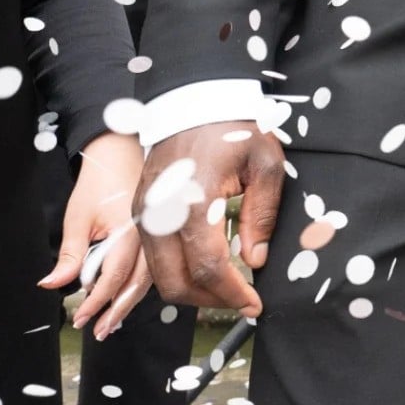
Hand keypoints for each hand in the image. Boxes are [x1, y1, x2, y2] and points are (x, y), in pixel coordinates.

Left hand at [43, 133, 150, 339]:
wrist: (119, 154)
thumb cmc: (100, 181)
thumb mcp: (77, 219)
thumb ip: (70, 256)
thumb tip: (52, 284)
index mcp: (131, 232)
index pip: (114, 278)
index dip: (96, 302)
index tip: (81, 318)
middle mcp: (149, 237)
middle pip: (136, 285)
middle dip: (116, 311)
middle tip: (100, 331)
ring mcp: (156, 237)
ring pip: (147, 280)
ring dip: (128, 302)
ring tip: (112, 322)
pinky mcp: (156, 236)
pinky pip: (150, 268)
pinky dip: (136, 285)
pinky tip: (125, 297)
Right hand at [134, 123, 286, 314]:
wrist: (193, 99)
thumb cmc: (234, 127)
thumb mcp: (265, 166)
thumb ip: (261, 216)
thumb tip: (254, 259)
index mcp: (193, 203)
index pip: (209, 268)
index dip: (233, 294)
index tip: (254, 304)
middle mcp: (160, 214)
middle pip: (176, 282)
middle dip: (210, 300)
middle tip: (242, 300)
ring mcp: (144, 213)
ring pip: (158, 275)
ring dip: (191, 290)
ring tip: (225, 288)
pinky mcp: (140, 211)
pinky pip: (152, 256)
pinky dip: (175, 271)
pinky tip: (203, 267)